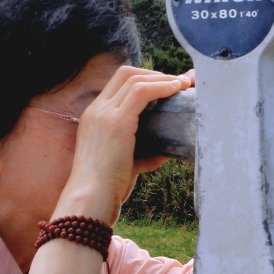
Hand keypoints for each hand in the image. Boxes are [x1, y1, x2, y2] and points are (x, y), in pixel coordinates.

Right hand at [55, 66, 192, 223]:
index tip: (168, 85)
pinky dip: (162, 86)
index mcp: (94, 117)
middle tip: (180, 82)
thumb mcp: (125, 164)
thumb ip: (143, 155)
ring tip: (184, 84)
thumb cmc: (106, 188)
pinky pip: (142, 92)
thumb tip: (166, 152)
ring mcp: (103, 114)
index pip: (118, 84)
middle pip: (126, 73)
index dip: (145, 79)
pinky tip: (178, 89)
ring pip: (135, 79)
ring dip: (163, 78)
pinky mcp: (116, 122)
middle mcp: (96, 110)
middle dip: (155, 73)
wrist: (90, 199)